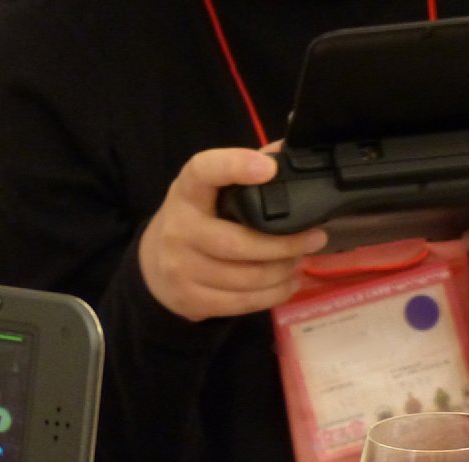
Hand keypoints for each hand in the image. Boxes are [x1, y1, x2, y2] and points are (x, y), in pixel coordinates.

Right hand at [138, 147, 326, 320]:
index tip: (269, 170)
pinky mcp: (189, 299)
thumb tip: (290, 152)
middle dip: (284, 244)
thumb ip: (246, 170)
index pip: (204, 171)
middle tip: (315, 239)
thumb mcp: (210, 190)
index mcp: (187, 191)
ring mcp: (180, 268)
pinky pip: (239, 303)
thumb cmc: (196, 219)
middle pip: (238, 242)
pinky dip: (271, 295)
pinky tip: (286, 285)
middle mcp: (179, 229)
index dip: (235, 166)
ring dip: (282, 272)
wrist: (153, 263)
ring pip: (245, 277)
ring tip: (299, 262)